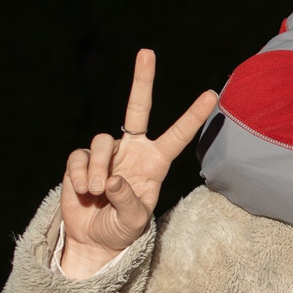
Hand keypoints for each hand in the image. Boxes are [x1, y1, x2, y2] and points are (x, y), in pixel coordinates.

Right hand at [61, 49, 219, 278]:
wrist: (93, 240)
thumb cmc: (122, 230)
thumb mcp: (133, 222)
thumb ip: (128, 201)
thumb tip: (114, 179)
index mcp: (155, 163)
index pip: (177, 135)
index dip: (193, 115)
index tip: (211, 94)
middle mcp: (133, 151)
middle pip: (137, 108)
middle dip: (142, 80)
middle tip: (147, 52)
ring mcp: (108, 153)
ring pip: (103, 142)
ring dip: (99, 169)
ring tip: (96, 192)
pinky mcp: (82, 160)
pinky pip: (80, 157)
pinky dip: (81, 175)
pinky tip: (83, 191)